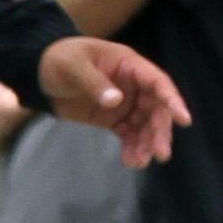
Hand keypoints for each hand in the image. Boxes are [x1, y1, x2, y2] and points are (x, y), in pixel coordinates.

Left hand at [37, 37, 191, 167]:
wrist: (38, 73)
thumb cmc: (58, 59)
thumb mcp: (73, 66)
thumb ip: (94, 83)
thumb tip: (117, 101)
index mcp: (130, 66)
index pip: (158, 83)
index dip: (173, 101)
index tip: (184, 120)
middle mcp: (134, 85)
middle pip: (156, 109)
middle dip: (159, 132)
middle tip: (160, 154)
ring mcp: (125, 102)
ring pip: (145, 125)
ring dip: (146, 144)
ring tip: (139, 163)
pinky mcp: (113, 118)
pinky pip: (129, 134)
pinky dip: (132, 147)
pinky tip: (130, 161)